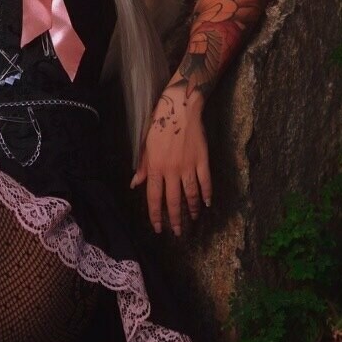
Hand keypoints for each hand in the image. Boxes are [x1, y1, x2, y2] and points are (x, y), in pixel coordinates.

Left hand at [130, 89, 211, 235]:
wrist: (181, 108)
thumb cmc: (159, 124)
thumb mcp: (145, 145)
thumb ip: (142, 166)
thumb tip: (135, 184)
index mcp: (156, 168)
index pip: (154, 197)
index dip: (155, 214)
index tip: (158, 227)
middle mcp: (172, 170)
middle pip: (173, 200)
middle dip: (174, 218)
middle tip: (176, 232)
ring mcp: (189, 166)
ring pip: (191, 194)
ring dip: (191, 210)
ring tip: (192, 220)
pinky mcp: (202, 160)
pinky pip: (205, 181)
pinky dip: (207, 194)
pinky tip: (207, 204)